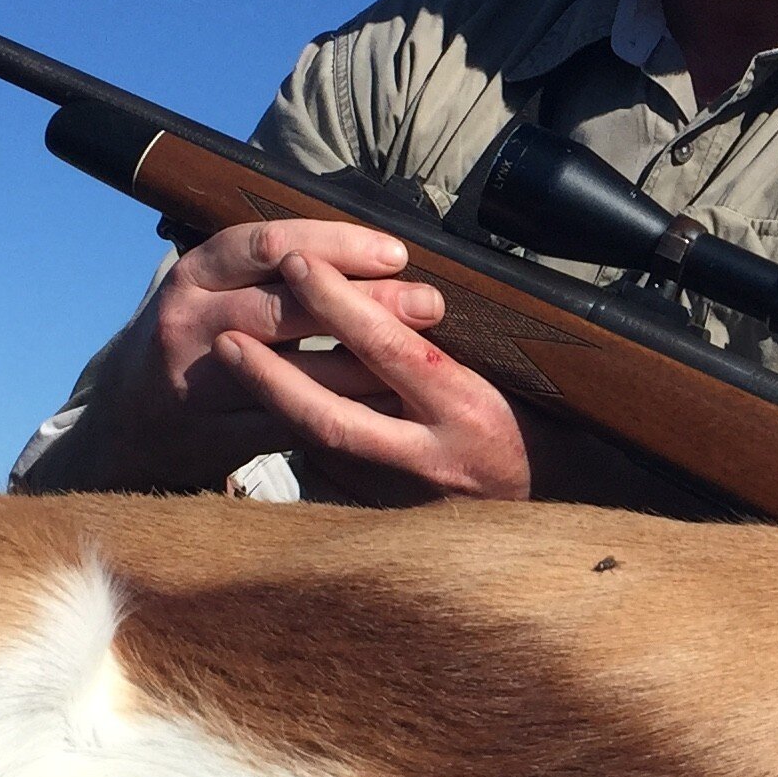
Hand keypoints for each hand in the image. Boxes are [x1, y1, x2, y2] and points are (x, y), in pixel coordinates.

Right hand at [39, 220, 530, 499]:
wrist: (130, 420)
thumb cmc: (198, 335)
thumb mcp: (217, 287)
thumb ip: (277, 268)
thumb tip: (375, 249)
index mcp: (196, 274)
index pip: (267, 245)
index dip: (336, 245)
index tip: (395, 252)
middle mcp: (188, 321)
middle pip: (286, 307)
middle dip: (366, 303)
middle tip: (430, 301)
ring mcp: (199, 382)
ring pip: (294, 370)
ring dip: (366, 362)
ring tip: (424, 353)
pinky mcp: (219, 434)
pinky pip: (295, 421)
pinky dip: (347, 410)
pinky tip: (391, 403)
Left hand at [205, 242, 532, 501]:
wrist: (550, 510)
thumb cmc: (536, 428)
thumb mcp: (505, 378)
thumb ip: (441, 348)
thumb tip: (379, 295)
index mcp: (465, 405)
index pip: (389, 347)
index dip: (338, 304)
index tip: (297, 262)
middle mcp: (432, 453)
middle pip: (334, 414)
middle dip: (274, 375)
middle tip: (227, 337)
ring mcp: (409, 490)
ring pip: (324, 447)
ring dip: (273, 403)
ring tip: (230, 360)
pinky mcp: (392, 514)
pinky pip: (334, 469)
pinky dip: (299, 432)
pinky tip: (264, 403)